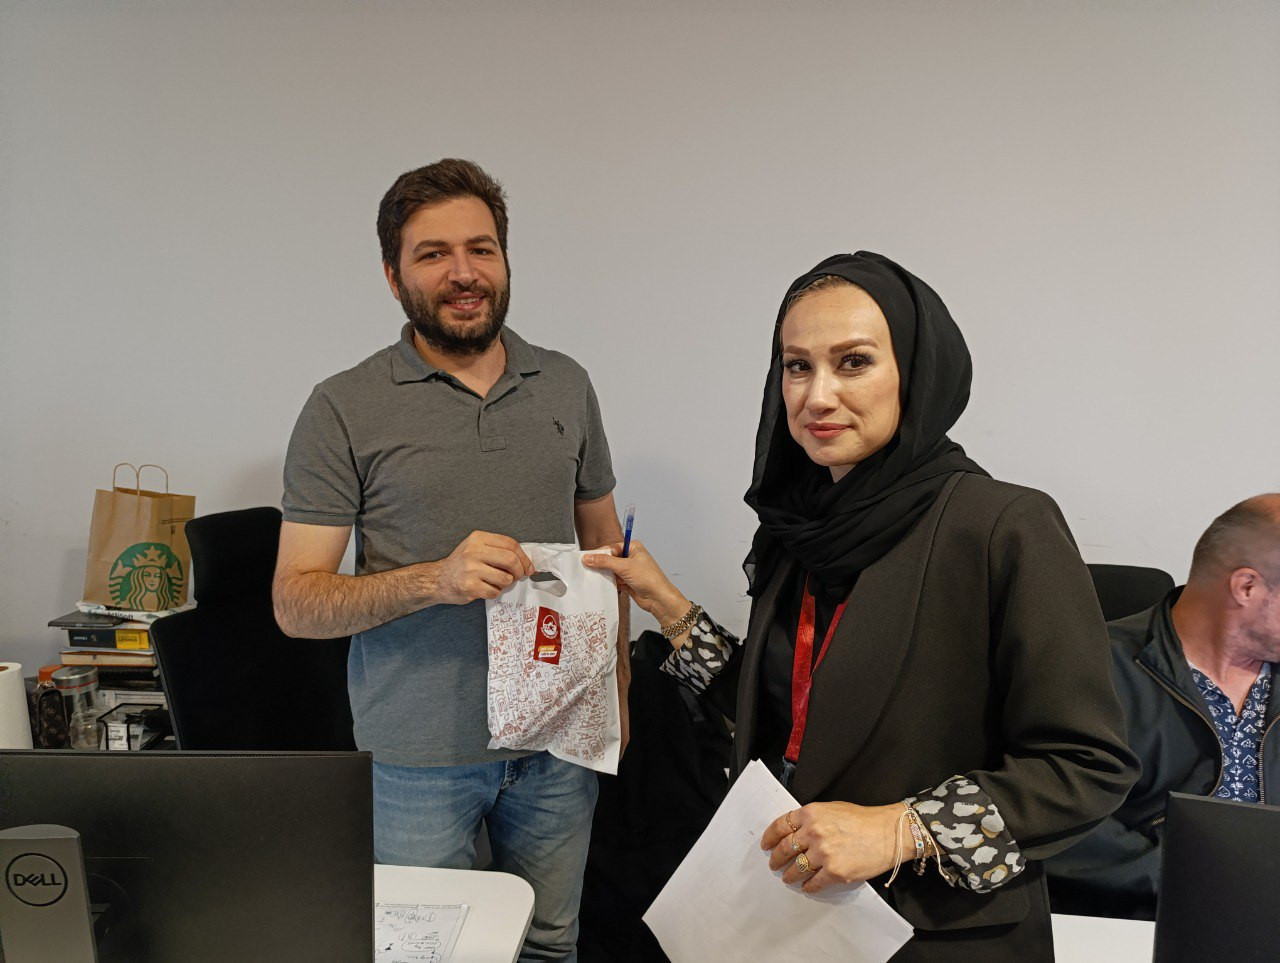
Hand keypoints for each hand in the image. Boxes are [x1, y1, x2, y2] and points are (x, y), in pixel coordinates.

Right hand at [435, 531, 533, 603]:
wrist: (438, 579)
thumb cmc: (462, 564)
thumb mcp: (477, 548)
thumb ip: (499, 550)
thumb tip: (527, 563)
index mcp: (478, 538)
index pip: (510, 544)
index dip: (524, 557)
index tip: (529, 567)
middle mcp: (474, 551)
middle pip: (510, 560)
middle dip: (519, 571)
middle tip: (518, 576)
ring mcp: (471, 569)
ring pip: (505, 578)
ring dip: (506, 584)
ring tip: (498, 582)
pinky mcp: (469, 586)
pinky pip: (494, 592)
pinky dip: (495, 592)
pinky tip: (486, 588)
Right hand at [582, 540, 689, 626]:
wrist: (658, 598)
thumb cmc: (649, 579)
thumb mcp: (624, 566)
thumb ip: (605, 562)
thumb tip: (589, 558)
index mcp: (633, 547)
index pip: (611, 547)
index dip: (599, 553)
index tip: (586, 558)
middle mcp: (631, 557)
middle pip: (610, 559)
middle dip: (601, 565)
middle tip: (587, 568)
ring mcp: (629, 570)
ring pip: (611, 570)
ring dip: (605, 575)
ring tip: (595, 578)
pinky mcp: (627, 581)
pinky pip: (613, 580)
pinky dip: (609, 583)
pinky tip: (604, 585)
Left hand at [760, 801, 905, 893]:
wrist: (888, 833)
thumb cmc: (862, 819)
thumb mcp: (831, 809)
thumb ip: (811, 819)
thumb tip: (795, 832)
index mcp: (810, 814)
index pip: (780, 826)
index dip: (770, 838)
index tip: (766, 845)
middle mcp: (814, 833)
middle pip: (784, 849)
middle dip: (776, 859)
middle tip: (773, 865)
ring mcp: (824, 853)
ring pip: (796, 868)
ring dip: (789, 875)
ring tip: (788, 878)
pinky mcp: (835, 872)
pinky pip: (814, 883)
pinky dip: (808, 887)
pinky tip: (807, 887)